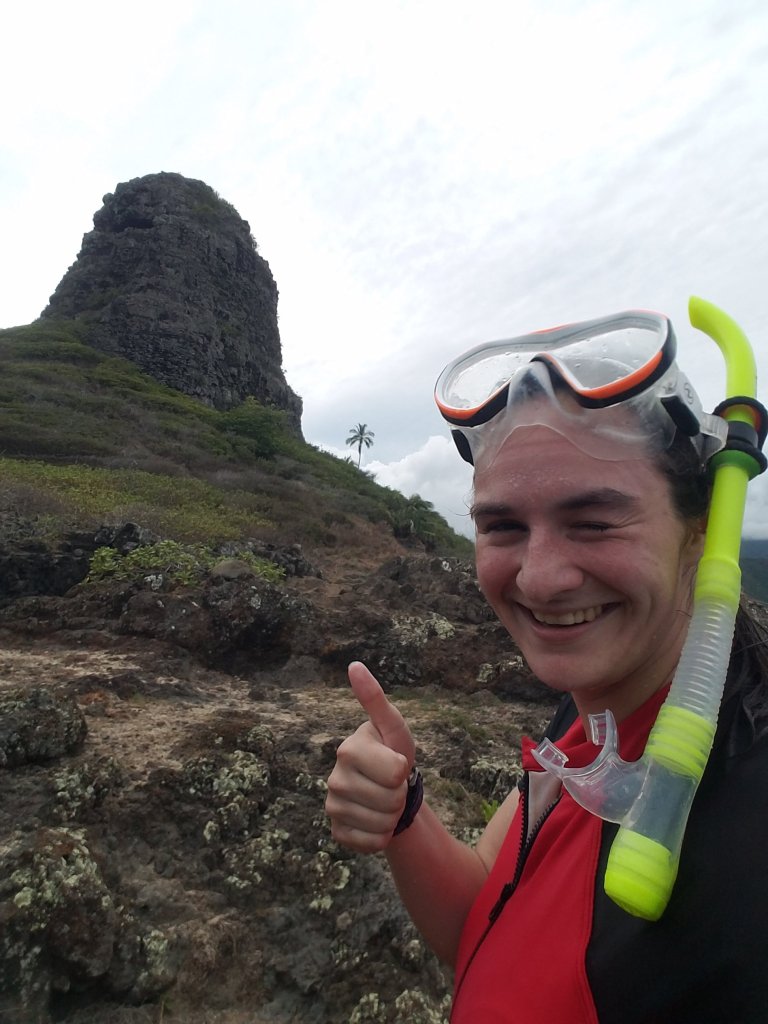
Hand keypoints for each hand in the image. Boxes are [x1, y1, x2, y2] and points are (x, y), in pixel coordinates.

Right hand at [325, 662, 416, 852]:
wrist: (390, 791)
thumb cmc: (393, 754)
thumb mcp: (393, 728)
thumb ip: (375, 699)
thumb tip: (354, 665)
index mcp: (348, 749)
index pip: (394, 773)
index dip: (403, 771)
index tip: (396, 764)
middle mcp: (334, 777)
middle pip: (390, 799)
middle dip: (400, 795)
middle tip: (392, 786)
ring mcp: (333, 806)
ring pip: (382, 822)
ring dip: (393, 816)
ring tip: (385, 801)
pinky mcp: (337, 832)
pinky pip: (371, 842)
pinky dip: (383, 836)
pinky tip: (376, 821)